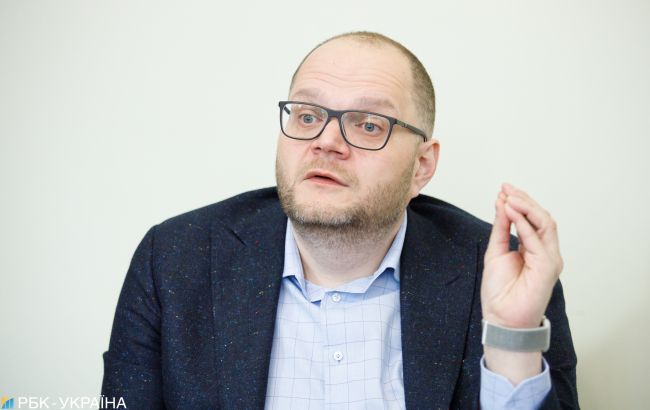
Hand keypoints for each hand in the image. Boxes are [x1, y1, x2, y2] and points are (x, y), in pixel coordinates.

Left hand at [481, 183, 563, 328]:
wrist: (501, 317)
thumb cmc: (500, 290)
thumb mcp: (496, 250)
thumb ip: (501, 228)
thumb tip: (502, 203)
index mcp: (535, 249)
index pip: (533, 219)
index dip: (520, 202)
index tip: (504, 189)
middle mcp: (546, 252)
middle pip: (542, 218)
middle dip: (524, 200)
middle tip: (506, 188)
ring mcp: (550, 259)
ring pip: (545, 224)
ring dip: (526, 207)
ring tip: (509, 197)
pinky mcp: (548, 267)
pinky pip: (538, 240)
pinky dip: (525, 223)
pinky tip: (512, 211)